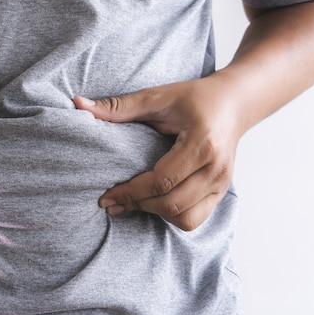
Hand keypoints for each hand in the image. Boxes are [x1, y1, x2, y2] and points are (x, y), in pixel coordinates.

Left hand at [74, 76, 243, 230]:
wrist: (235, 102)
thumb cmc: (195, 98)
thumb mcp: (158, 96)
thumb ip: (119, 106)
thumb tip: (78, 105)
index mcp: (202, 144)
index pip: (162, 180)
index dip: (131, 192)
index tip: (106, 195)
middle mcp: (217, 169)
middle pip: (172, 204)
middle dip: (138, 205)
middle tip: (111, 202)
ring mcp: (223, 183)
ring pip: (185, 218)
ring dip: (155, 214)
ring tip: (132, 202)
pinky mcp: (223, 192)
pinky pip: (195, 218)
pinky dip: (172, 216)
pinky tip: (154, 202)